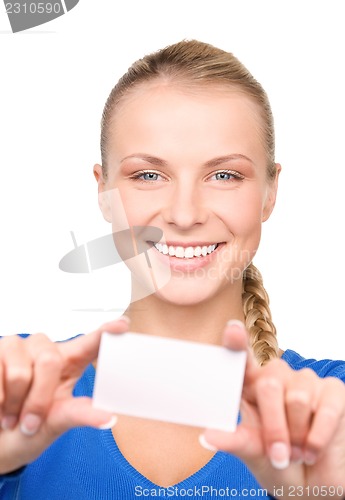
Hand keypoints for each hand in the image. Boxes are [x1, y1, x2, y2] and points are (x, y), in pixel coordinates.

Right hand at [0, 317, 128, 473]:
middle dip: (38, 399)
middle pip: (49, 361)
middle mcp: (45, 349)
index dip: (106, 331)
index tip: (122, 324)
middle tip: (30, 422)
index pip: (90, 343)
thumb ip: (80, 414)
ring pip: (21, 372)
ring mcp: (18, 347)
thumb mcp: (56, 423)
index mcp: (68, 362)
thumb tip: (109, 417)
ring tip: (11, 415)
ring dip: (15, 403)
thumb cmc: (28, 430)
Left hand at [200, 321, 344, 497]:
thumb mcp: (253, 454)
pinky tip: (314, 449)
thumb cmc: (278, 463)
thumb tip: (206, 436)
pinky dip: (318, 437)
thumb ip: (234, 441)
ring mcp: (306, 382)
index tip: (232, 330)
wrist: (314, 484)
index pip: (242, 359)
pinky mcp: (333, 392)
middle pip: (269, 386)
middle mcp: (278, 377)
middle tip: (278, 454)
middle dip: (274, 428)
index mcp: (251, 386)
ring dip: (297, 436)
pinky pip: (325, 409)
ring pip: (297, 399)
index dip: (237, 342)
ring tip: (297, 451)